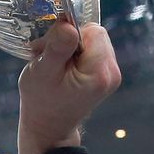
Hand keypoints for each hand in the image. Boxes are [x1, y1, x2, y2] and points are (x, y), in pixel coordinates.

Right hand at [17, 22, 121, 153]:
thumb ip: (58, 48)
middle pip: (94, 33)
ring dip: (70, 46)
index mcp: (100, 73)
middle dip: (69, 39)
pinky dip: (75, 53)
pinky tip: (62, 67)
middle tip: (49, 56)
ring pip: (92, 40)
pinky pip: (92, 50)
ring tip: (54, 63)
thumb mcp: (43, 72)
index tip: (52, 50)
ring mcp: (111, 74)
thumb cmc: (41, 103)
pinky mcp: (105, 74)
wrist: (49, 127)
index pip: (92, 31)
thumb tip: (68, 25)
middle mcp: (112, 73)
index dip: (69, 34)